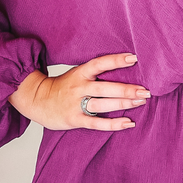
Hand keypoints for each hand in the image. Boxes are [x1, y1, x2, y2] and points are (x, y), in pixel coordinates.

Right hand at [7, 53, 149, 131]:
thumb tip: (125, 67)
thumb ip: (96, 73)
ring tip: (141, 102)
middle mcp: (79, 87)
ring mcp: (76, 104)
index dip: (116, 60)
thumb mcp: (77, 74)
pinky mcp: (74, 119)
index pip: (100, 64)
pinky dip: (113, 124)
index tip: (134, 58)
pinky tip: (128, 122)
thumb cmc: (63, 87)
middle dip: (128, 89)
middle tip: (146, 91)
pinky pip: (96, 122)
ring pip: (103, 104)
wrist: (36, 101)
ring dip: (124, 103)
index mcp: (80, 73)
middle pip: (106, 88)